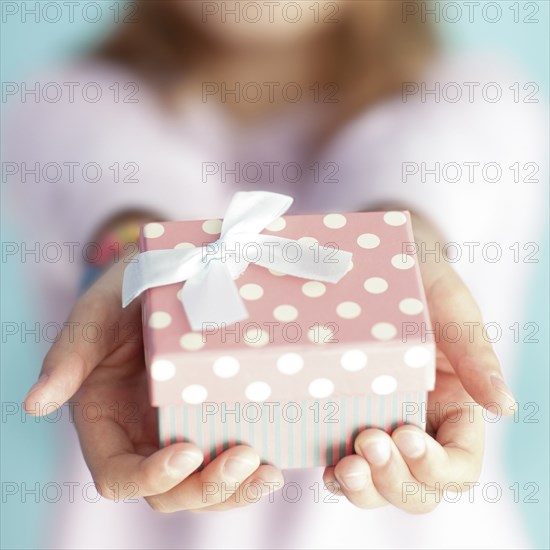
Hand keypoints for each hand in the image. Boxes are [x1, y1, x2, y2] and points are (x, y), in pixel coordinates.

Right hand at [25, 258, 282, 511]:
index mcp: (107, 422)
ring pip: (206, 484)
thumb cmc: (127, 293)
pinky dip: (254, 465)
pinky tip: (281, 452)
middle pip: (171, 492)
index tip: (185, 452)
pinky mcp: (216, 416)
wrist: (171, 273)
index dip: (149, 476)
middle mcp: (145, 435)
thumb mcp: (97, 314)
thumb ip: (70, 354)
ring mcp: (183, 429)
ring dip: (238, 489)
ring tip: (270, 473)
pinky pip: (233, 454)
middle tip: (244, 458)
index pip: (119, 476)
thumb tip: (36, 403)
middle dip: (206, 487)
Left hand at [323, 213, 516, 512]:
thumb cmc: (425, 284)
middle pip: (419, 487)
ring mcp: (383, 425)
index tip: (409, 436)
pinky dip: (340, 475)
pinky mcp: (349, 419)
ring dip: (367, 488)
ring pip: (383, 485)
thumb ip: (475, 356)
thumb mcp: (452, 310)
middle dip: (396, 478)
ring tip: (346, 466)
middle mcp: (422, 426)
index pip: (460, 464)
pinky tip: (328, 466)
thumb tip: (505, 407)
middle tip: (369, 442)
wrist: (379, 264)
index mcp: (456, 408)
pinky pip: (348, 463)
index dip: (438, 466)